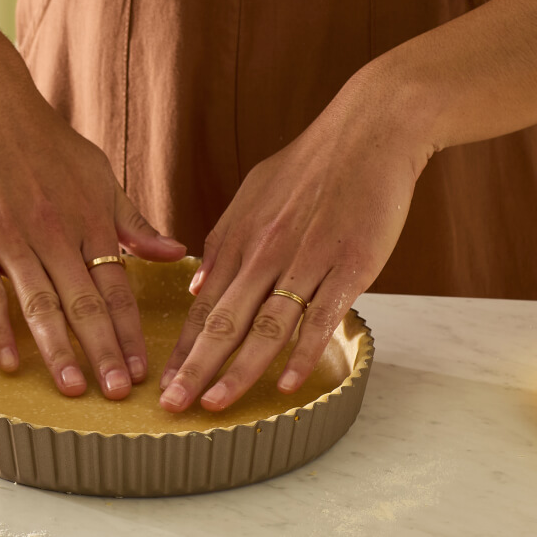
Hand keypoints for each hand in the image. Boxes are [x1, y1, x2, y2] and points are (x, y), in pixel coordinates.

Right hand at [0, 71, 186, 398]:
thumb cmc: (48, 144)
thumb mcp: (101, 176)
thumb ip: (134, 222)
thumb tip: (177, 253)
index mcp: (90, 222)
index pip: (117, 288)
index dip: (130, 332)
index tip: (143, 369)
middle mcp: (53, 234)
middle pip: (83, 303)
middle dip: (103, 352)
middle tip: (117, 393)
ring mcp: (9, 237)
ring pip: (38, 304)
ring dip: (57, 350)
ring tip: (73, 388)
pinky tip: (10, 360)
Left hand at [157, 68, 428, 411]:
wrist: (371, 130)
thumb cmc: (313, 162)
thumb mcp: (254, 192)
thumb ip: (224, 240)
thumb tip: (196, 285)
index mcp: (242, 238)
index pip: (205, 304)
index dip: (183, 346)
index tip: (165, 380)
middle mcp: (267, 252)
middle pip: (225, 321)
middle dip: (195, 367)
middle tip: (173, 406)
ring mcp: (307, 260)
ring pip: (266, 325)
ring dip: (238, 370)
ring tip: (216, 405)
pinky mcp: (349, 265)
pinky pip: (320, 316)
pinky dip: (301, 352)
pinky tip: (285, 382)